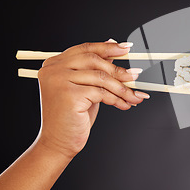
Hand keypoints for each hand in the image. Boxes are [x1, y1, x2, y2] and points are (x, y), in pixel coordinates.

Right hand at [35, 40, 148, 157]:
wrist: (58, 142)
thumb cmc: (73, 116)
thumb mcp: (86, 87)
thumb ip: (96, 68)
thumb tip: (114, 47)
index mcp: (55, 64)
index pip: (85, 49)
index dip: (108, 47)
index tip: (126, 48)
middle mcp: (53, 70)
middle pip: (95, 60)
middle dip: (119, 70)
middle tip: (136, 75)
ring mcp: (59, 81)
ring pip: (101, 77)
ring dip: (122, 88)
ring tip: (134, 96)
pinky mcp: (69, 95)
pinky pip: (102, 92)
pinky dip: (117, 99)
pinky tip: (124, 105)